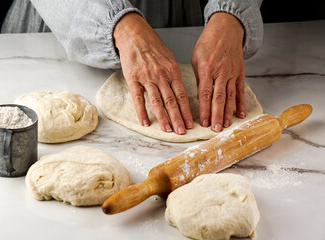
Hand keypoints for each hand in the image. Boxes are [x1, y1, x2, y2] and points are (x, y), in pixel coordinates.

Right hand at [114, 13, 192, 133]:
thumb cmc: (153, 46)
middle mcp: (162, 76)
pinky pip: (138, 99)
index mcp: (172, 71)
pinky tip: (145, 123)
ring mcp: (147, 79)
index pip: (182, 95)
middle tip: (182, 132)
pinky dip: (142, 112)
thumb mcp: (169, 58)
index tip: (190, 123)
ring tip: (167, 130)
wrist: (134, 35)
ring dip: (163, 118)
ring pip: (157, 102)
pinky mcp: (133, 80)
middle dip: (178, 118)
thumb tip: (180, 90)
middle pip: (172, 101)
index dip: (187, 111)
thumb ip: (174, 75)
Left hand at [191, 12, 245, 131]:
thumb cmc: (207, 43)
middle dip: (217, 115)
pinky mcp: (240, 73)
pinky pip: (240, 90)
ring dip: (228, 112)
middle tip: (216, 129)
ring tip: (227, 125)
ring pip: (230, 96)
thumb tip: (199, 97)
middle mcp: (220, 73)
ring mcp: (232, 73)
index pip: (205, 94)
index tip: (203, 122)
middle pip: (218, 98)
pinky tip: (240, 114)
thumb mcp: (196, 59)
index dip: (204, 110)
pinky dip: (240, 103)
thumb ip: (199, 78)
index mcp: (207, 69)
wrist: (226, 29)